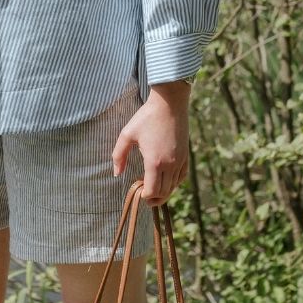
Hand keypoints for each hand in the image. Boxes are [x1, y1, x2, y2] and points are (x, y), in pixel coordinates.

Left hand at [111, 84, 189, 206]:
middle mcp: (169, 165)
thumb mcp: (127, 135)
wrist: (169, 104)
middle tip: (144, 196)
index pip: (152, 191)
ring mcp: (180, 161)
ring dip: (164, 192)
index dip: (145, 197)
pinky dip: (174, 183)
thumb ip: (119, 156)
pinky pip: (182, 177)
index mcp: (154, 162)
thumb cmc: (146, 118)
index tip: (138, 193)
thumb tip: (116, 173)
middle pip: (164, 192)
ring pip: (174, 186)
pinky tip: (167, 182)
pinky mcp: (185, 156)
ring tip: (153, 191)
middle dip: (154, 198)